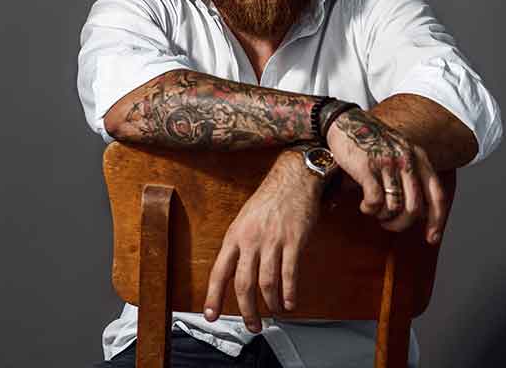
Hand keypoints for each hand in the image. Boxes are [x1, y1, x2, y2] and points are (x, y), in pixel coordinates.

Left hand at [203, 148, 323, 332]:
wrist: (292, 180)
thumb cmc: (269, 200)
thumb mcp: (245, 219)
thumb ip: (240, 245)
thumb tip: (236, 273)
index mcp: (235, 235)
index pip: (220, 271)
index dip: (214, 296)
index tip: (211, 315)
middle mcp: (251, 240)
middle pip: (244, 284)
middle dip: (247, 311)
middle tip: (253, 325)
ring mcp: (273, 241)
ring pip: (267, 283)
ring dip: (271, 304)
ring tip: (274, 312)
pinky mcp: (293, 241)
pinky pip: (290, 274)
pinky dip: (289, 293)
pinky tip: (290, 302)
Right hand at [326, 107, 446, 244]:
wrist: (344, 121)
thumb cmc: (370, 140)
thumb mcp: (398, 149)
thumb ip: (411, 171)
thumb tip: (418, 209)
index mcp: (418, 156)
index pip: (437, 195)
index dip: (437, 220)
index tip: (431, 239)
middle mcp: (406, 159)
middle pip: (414, 208)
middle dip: (401, 224)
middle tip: (388, 225)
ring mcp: (387, 163)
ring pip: (394, 207)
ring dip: (383, 216)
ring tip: (374, 211)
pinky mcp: (367, 168)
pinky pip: (375, 201)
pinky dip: (370, 209)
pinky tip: (364, 206)